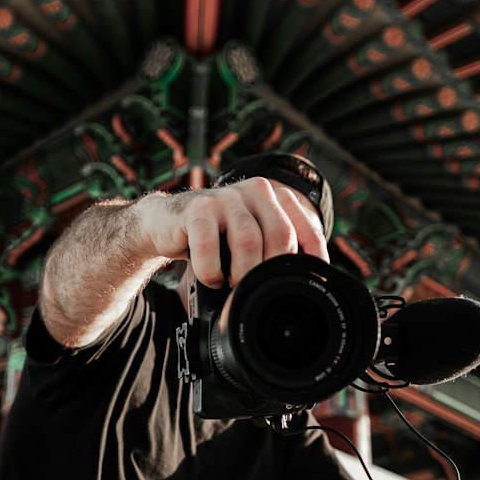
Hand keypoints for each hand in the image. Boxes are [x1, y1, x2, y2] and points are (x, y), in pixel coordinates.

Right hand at [138, 178, 328, 287]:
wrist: (165, 223)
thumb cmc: (214, 237)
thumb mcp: (249, 239)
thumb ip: (274, 250)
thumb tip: (302, 284)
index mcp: (275, 197)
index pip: (306, 228)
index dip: (314, 259)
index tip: (309, 285)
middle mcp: (256, 190)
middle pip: (281, 236)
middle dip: (271, 271)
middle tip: (257, 289)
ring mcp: (226, 197)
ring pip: (248, 241)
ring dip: (242, 273)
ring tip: (232, 284)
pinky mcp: (197, 208)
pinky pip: (210, 247)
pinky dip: (211, 271)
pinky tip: (212, 278)